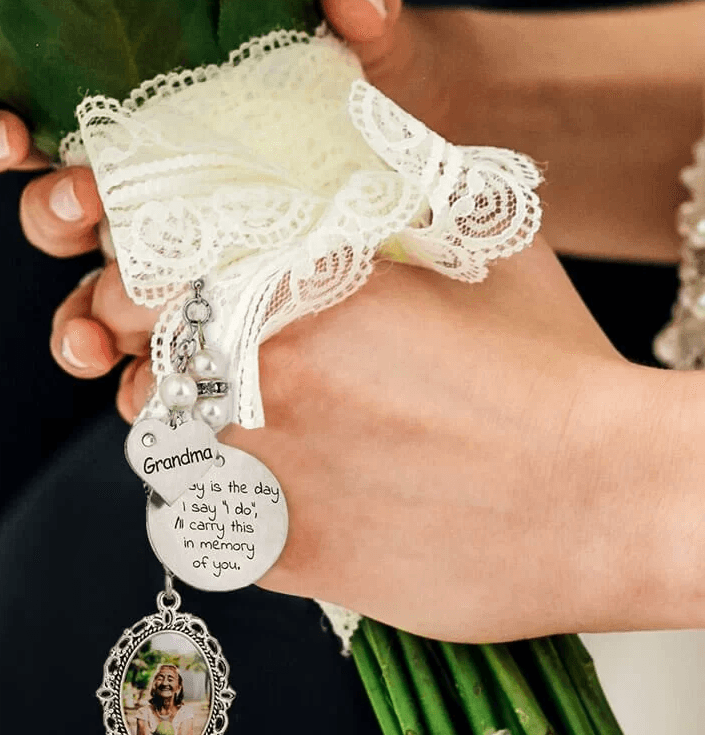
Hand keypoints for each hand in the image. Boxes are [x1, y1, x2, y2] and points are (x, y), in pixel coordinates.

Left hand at [0, 0, 701, 639]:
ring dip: (191, 438)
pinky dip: (231, 511)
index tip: (148, 302)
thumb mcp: (469, 250)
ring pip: (169, 453)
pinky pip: (212, 531)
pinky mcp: (283, 558)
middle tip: (203, 372)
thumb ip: (379, 207)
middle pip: (140, 370)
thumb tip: (337, 176)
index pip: (139, 284)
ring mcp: (264, 480)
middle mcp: (256, 385)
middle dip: (152, 366)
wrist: (602, 502)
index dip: (131, 293)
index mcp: (288, 295)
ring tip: (258, 436)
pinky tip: (290, 495)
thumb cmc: (547, 373)